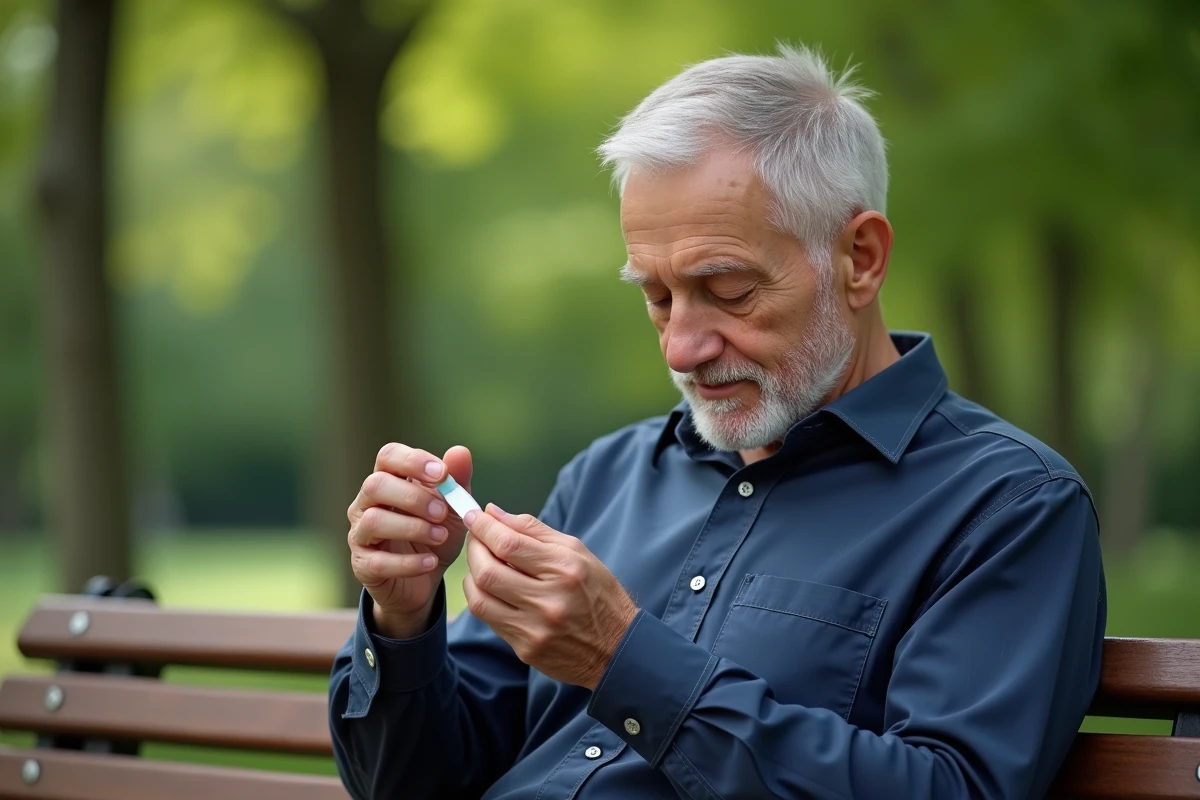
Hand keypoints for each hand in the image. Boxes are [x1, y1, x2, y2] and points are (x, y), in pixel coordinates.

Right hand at [347, 443, 473, 638]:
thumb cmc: (436, 535)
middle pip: (375, 485)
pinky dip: (409, 562)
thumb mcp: (454, 509)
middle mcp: (366, 503)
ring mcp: (360, 534)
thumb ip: (457, 481)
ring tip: (441, 537)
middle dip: (413, 497)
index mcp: (389, 480)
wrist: (425, 581)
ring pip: (373, 521)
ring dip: (412, 528)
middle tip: (442, 512)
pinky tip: (431, 561)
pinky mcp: (362, 565)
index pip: (387, 456)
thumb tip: (460, 451)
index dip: (412, 461)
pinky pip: (378, 561)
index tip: (442, 474)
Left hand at [462, 505, 638, 689]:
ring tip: (480, 562)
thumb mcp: (577, 551)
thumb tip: (493, 512)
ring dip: (472, 575)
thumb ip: (533, 530)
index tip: (473, 515)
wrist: (617, 646)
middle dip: (473, 549)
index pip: (509, 544)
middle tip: (475, 537)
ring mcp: (535, 628)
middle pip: (488, 571)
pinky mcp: (526, 648)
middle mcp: (549, 600)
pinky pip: (489, 619)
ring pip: (480, 599)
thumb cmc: (598, 592)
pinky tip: (490, 587)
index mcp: (565, 569)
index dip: (483, 527)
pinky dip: (482, 597)